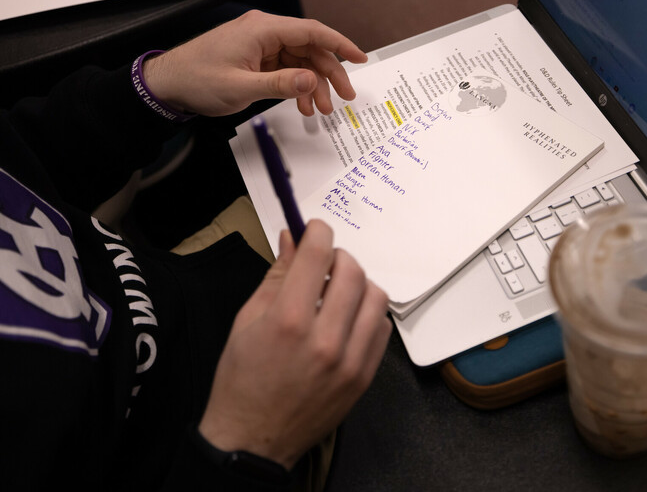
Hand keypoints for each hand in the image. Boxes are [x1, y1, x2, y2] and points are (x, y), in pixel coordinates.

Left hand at [143, 10, 368, 116]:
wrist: (167, 84)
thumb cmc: (197, 80)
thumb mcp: (241, 87)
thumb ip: (281, 84)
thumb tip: (312, 80)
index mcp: (263, 30)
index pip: (312, 32)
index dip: (340, 44)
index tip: (361, 58)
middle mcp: (265, 32)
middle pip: (310, 49)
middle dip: (330, 74)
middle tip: (344, 98)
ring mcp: (261, 45)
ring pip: (301, 62)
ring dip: (313, 85)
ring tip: (321, 110)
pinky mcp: (256, 58)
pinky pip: (287, 70)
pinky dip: (297, 87)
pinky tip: (302, 105)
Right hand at [198, 220, 390, 469]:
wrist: (252, 440)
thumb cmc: (241, 380)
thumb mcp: (246, 321)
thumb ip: (276, 276)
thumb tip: (292, 239)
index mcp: (288, 321)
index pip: (317, 255)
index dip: (318, 232)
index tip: (316, 230)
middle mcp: (325, 340)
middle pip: (352, 271)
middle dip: (337, 257)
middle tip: (322, 265)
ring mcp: (350, 361)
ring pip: (375, 296)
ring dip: (357, 284)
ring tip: (336, 294)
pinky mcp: (364, 376)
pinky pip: (382, 328)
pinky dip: (368, 314)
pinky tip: (347, 320)